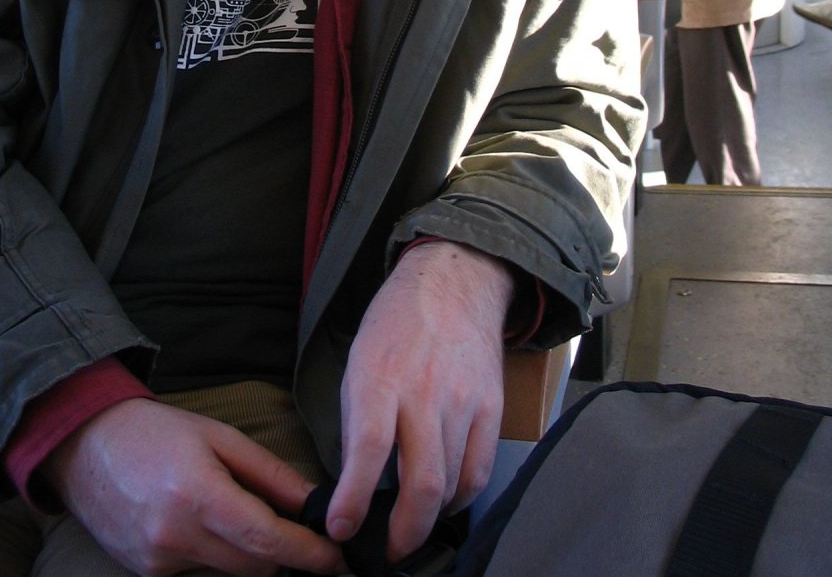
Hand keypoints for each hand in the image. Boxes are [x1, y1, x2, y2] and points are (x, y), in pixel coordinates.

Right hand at [43, 397, 343, 576]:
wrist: (87, 446)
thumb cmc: (157, 432)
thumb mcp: (220, 437)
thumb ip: (270, 473)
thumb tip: (314, 501)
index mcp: (198, 495)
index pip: (266, 540)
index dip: (308, 553)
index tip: (335, 558)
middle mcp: (176, 537)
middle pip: (254, 566)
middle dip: (283, 552)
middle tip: (300, 531)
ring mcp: (157, 562)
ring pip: (228, 572)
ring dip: (247, 552)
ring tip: (235, 511)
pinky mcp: (145, 575)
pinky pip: (199, 572)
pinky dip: (214, 553)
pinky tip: (201, 522)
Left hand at [325, 241, 512, 562]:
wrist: (454, 282)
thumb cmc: (397, 324)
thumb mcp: (358, 362)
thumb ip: (358, 419)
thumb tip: (353, 480)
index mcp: (381, 378)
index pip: (369, 448)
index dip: (353, 497)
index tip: (340, 528)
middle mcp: (425, 393)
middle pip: (421, 482)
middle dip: (402, 532)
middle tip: (386, 552)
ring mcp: (463, 402)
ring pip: (451, 485)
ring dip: (429, 519)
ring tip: (410, 529)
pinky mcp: (491, 408)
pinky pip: (479, 471)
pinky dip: (460, 497)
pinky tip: (444, 501)